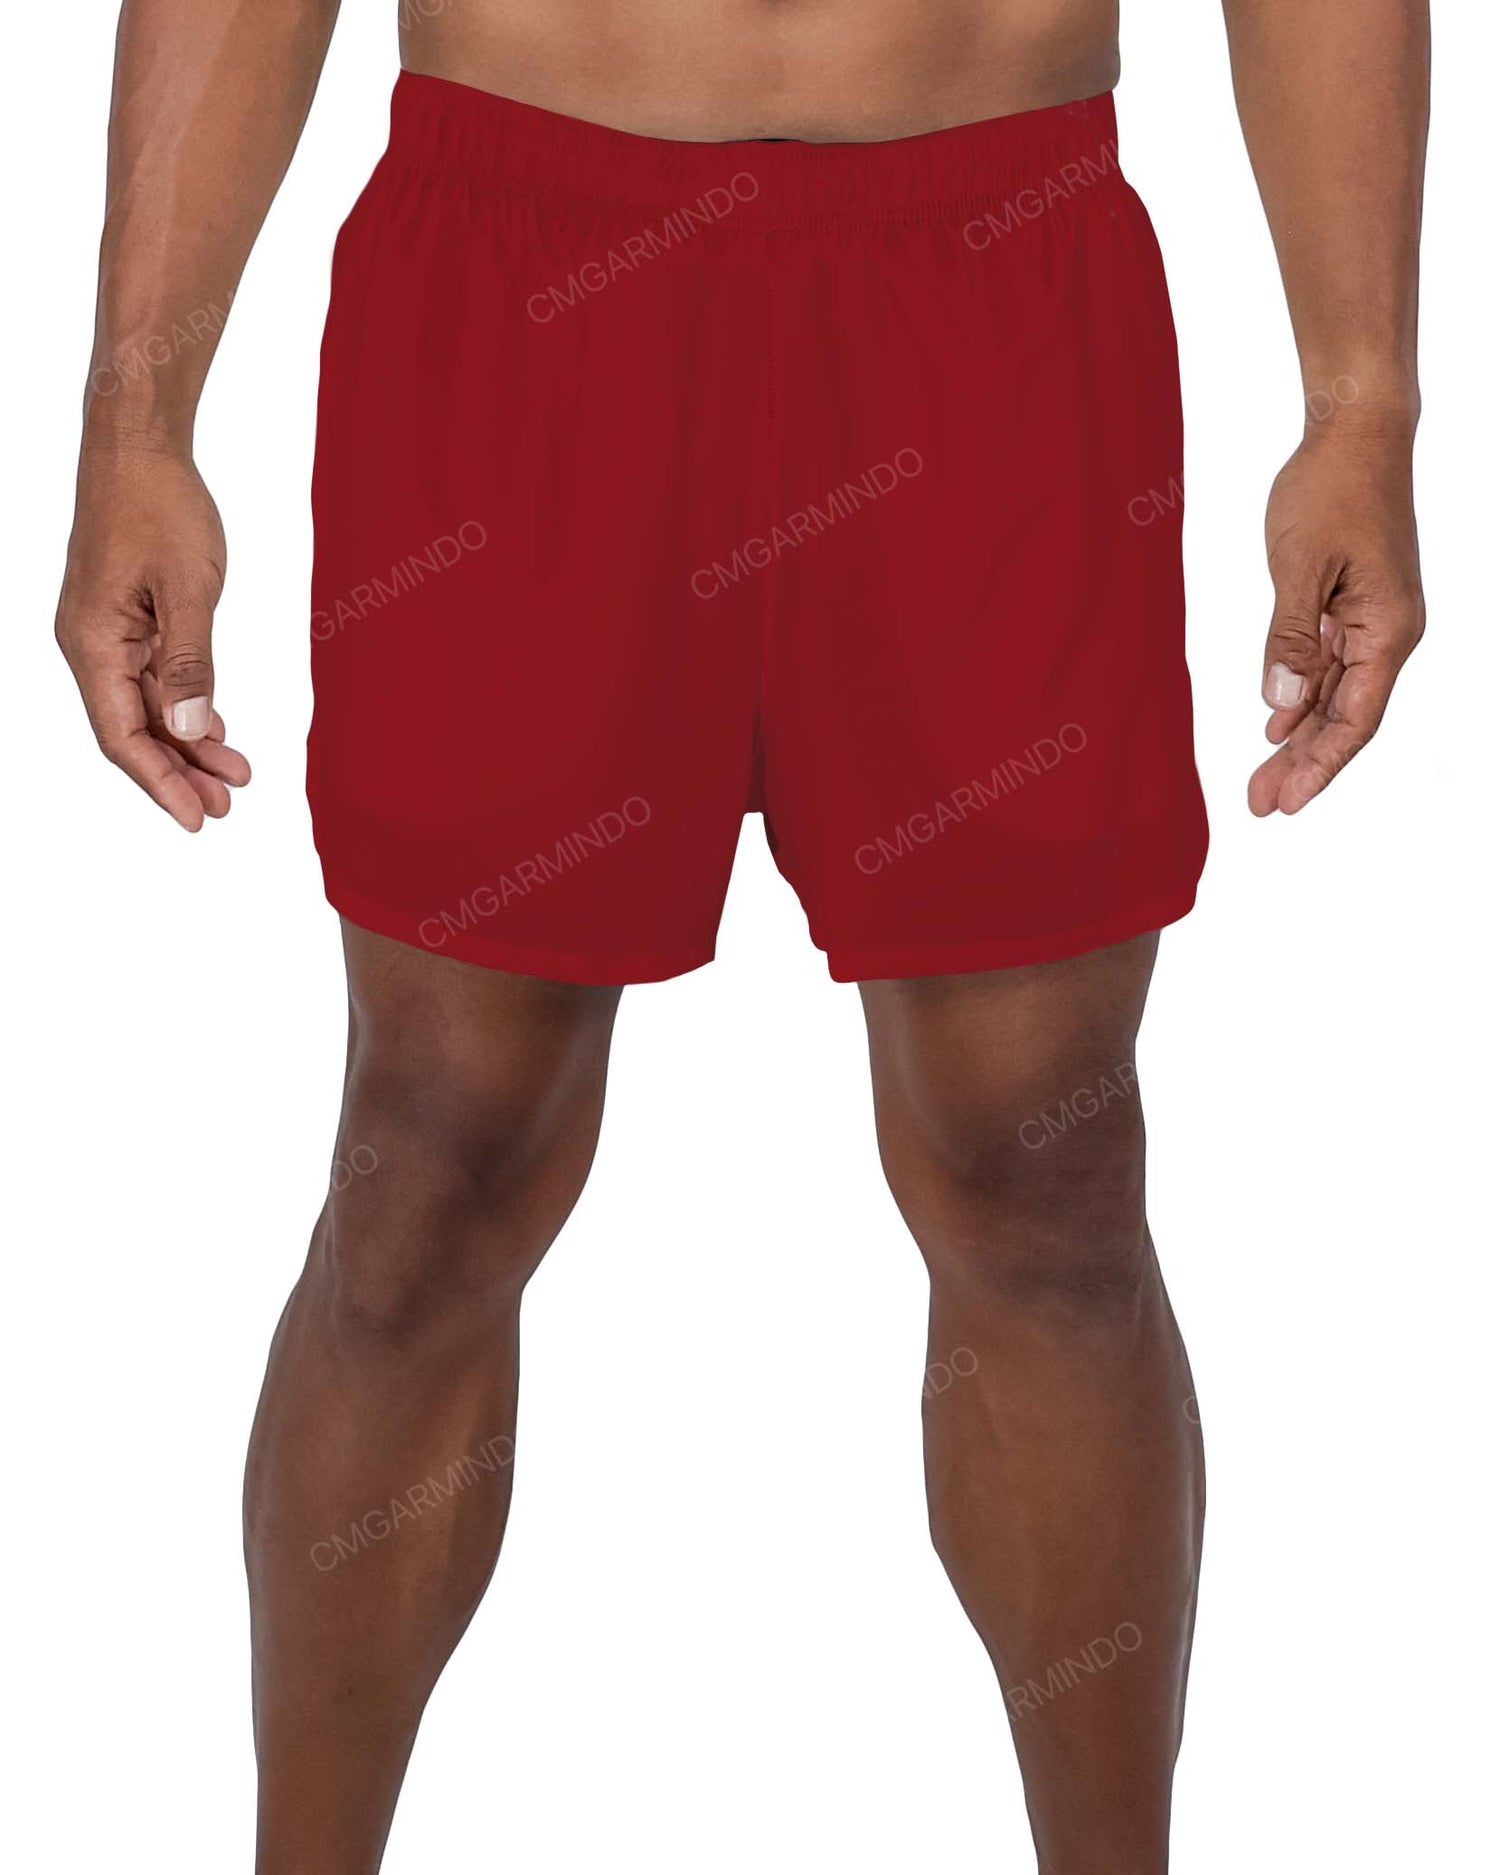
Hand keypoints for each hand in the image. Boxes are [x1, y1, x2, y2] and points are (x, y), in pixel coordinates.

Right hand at [56, 438, 249, 829]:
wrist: (139, 446)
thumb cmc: (158, 504)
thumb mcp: (187, 589)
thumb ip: (190, 664)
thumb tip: (187, 732)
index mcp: (92, 643)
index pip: (120, 735)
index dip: (159, 781)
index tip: (196, 818)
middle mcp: (92, 644)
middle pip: (133, 729)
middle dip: (179, 771)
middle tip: (227, 806)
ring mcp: (110, 632)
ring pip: (148, 706)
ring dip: (187, 743)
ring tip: (232, 778)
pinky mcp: (130, 617)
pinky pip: (155, 677)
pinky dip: (185, 706)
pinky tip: (214, 732)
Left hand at [1251, 419, 1423, 815]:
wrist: (1355, 429)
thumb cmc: (1332, 487)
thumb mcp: (1301, 566)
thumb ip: (1291, 638)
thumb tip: (1280, 705)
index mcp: (1388, 629)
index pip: (1356, 718)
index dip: (1321, 765)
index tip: (1287, 804)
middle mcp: (1387, 632)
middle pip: (1344, 717)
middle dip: (1303, 764)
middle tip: (1258, 805)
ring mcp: (1371, 619)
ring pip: (1333, 695)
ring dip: (1299, 738)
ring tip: (1261, 780)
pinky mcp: (1351, 604)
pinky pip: (1327, 665)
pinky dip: (1301, 696)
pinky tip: (1276, 728)